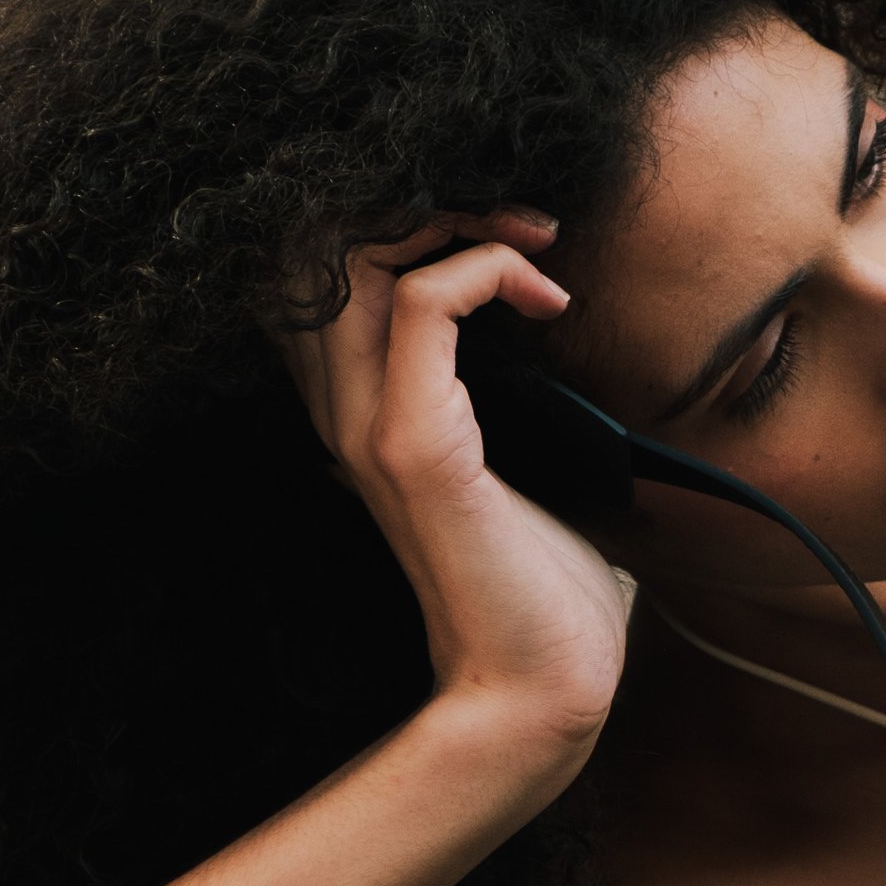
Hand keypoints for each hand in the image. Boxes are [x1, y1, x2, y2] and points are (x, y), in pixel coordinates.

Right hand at [279, 215, 629, 759]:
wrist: (543, 684)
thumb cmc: (547, 586)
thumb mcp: (529, 466)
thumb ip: (515, 401)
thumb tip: (560, 336)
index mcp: (363, 412)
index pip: (326, 268)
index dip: (404, 221)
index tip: (512, 238)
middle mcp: (345, 411)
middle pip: (324, 242)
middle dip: (426, 200)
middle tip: (524, 224)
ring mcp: (369, 426)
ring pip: (358, 255)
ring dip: (456, 221)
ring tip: (534, 242)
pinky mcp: (413, 446)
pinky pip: (425, 302)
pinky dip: (488, 270)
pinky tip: (546, 299)